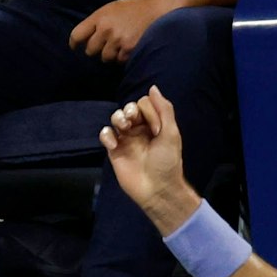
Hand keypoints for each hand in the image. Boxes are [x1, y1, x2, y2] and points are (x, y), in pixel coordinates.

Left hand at [70, 0, 181, 62]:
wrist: (155, 8)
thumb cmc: (133, 8)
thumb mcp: (110, 9)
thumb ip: (97, 22)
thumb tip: (85, 38)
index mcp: (98, 17)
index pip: (77, 35)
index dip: (74, 44)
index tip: (75, 48)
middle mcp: (106, 29)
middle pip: (90, 50)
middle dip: (96, 50)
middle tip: (103, 47)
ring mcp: (118, 40)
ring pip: (105, 57)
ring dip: (110, 55)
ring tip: (118, 47)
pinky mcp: (130, 48)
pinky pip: (120, 60)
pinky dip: (123, 56)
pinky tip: (128, 48)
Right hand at [99, 88, 197, 230]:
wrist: (156, 188)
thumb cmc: (167, 162)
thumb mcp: (171, 134)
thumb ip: (164, 110)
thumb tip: (153, 88)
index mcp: (156, 125)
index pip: (145, 104)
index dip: (148, 112)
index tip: (156, 129)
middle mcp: (141, 130)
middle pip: (129, 108)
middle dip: (130, 111)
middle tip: (135, 124)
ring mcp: (127, 139)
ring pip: (116, 118)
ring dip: (118, 118)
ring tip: (124, 128)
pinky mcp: (115, 150)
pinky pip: (105, 134)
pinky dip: (107, 135)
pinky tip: (114, 145)